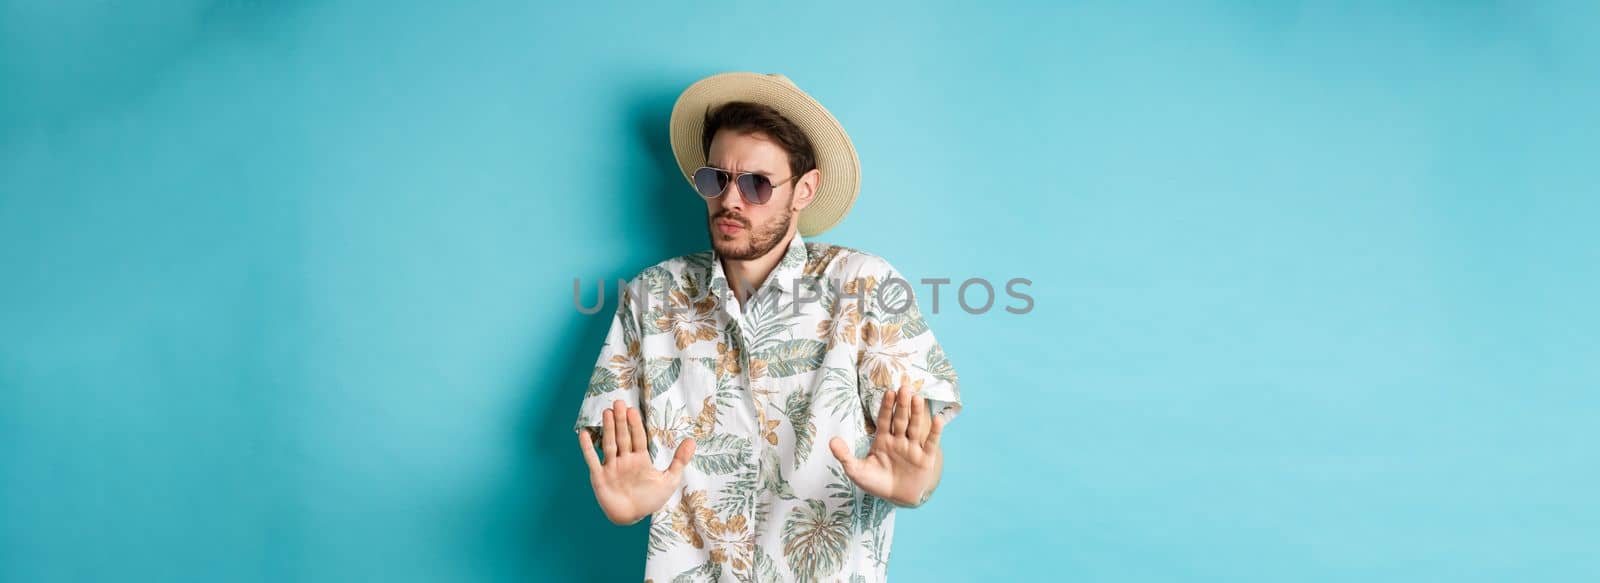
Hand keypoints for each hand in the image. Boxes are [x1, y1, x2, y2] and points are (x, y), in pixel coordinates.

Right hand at [577, 399, 695, 524]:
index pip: (637, 438)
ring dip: (608, 429)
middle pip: (623, 437)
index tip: (633, 410)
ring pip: (609, 444)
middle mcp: (624, 460)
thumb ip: (679, 460)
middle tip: (618, 403)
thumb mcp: (669, 480)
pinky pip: (592, 460)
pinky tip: (584, 434)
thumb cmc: (650, 500)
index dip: (635, 425)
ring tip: (607, 412)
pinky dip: (587, 448)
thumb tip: (692, 440)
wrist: (632, 518)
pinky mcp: (599, 477)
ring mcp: (611, 467)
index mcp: (640, 459)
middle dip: (621, 421)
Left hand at [828, 387, 945, 506]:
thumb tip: (831, 441)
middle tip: (904, 388)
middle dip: (902, 405)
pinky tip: (937, 419)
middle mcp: (899, 440)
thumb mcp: (857, 471)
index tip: (889, 392)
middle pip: (900, 420)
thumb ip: (844, 456)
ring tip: (918, 398)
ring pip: (915, 427)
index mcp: (883, 440)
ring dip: (917, 414)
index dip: (886, 407)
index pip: (884, 420)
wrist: (897, 499)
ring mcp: (913, 448)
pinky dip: (934, 432)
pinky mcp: (925, 459)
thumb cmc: (876, 483)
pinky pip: (930, 443)